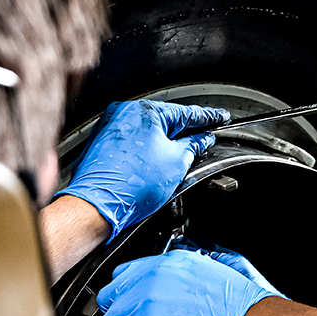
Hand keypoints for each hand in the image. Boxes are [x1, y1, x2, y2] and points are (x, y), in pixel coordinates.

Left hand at [55, 100, 228, 238]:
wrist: (97, 204)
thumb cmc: (132, 185)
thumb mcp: (177, 163)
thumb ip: (193, 145)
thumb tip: (202, 140)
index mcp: (146, 111)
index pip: (187, 113)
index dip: (208, 118)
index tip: (220, 118)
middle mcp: (125, 112)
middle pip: (165, 119)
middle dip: (184, 131)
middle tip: (202, 139)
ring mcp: (111, 125)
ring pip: (148, 129)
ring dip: (163, 141)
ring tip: (175, 158)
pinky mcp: (102, 140)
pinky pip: (132, 138)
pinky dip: (145, 147)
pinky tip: (152, 162)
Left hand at [97, 243, 286, 315]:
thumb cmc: (244, 307)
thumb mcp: (214, 271)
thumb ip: (183, 275)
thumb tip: (173, 289)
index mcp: (170, 261)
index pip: (126, 275)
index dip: (131, 297)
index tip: (141, 311)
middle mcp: (153, 276)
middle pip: (111, 297)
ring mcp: (145, 302)